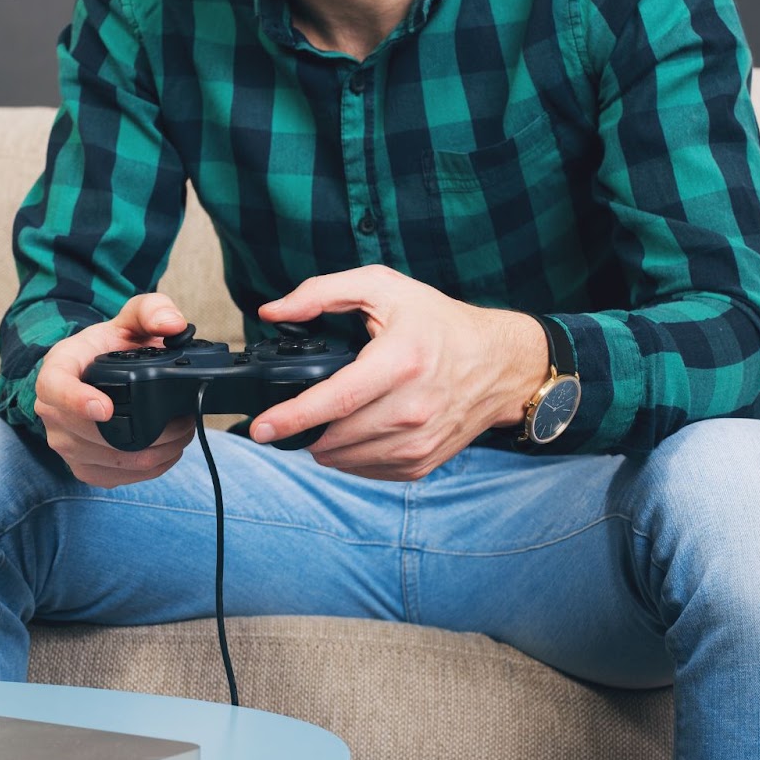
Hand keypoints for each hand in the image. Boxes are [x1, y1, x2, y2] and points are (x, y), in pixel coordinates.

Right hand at [34, 293, 196, 487]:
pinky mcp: (83, 468)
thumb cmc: (108, 347)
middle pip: (92, 434)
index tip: (106, 408)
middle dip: (146, 431)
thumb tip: (172, 323)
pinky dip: (148, 469)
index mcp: (57, 370)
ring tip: (181, 433)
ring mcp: (65, 445)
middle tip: (182, 419)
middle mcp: (53, 412)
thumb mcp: (130, 319)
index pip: (55, 388)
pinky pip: (116, 477)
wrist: (95, 375)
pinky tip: (166, 452)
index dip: (77, 400)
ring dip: (155, 452)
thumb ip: (152, 310)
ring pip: (111, 460)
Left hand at [251, 266, 547, 480]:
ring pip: (346, 459)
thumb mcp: (383, 288)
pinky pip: (367, 471)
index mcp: (400, 361)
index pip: (335, 399)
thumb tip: (272, 311)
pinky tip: (349, 434)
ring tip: (321, 421)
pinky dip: (348, 457)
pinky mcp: (423, 462)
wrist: (500, 364)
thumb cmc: (438, 323)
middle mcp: (412, 407)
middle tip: (284, 419)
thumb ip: (321, 293)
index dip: (291, 417)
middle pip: (335, 435)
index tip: (259, 428)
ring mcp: (420, 440)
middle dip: (299, 431)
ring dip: (321, 445)